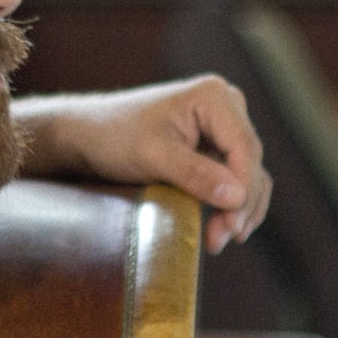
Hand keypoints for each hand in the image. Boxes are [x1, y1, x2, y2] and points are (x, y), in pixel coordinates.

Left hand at [13, 77, 271, 253]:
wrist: (87, 135)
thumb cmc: (114, 138)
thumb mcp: (153, 156)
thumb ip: (196, 174)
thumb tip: (238, 197)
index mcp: (214, 97)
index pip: (245, 148)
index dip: (244, 190)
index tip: (232, 225)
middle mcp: (226, 106)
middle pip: (250, 163)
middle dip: (240, 205)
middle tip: (220, 241)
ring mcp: (222, 127)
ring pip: (248, 175)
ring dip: (239, 210)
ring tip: (218, 241)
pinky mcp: (214, 147)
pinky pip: (235, 179)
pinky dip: (230, 205)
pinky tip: (220, 229)